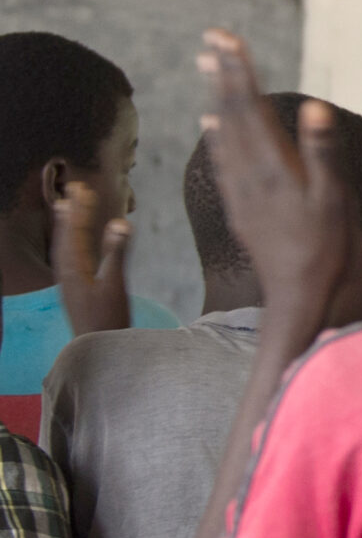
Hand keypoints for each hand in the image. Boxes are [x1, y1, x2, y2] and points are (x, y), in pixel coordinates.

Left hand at [50, 182, 132, 336]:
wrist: (97, 349)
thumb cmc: (108, 318)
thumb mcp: (115, 284)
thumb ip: (116, 253)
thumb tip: (120, 222)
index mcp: (73, 269)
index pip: (74, 232)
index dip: (79, 210)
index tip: (81, 188)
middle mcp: (66, 273)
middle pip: (65, 237)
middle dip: (71, 213)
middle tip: (73, 190)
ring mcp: (69, 282)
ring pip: (64, 247)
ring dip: (68, 226)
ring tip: (67, 209)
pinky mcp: (74, 289)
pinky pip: (69, 258)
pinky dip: (72, 243)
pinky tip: (77, 244)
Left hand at [197, 29, 352, 330]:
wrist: (298, 295)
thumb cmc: (326, 247)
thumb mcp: (335, 200)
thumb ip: (323, 152)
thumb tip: (313, 106)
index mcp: (274, 166)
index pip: (251, 107)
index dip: (239, 71)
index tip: (228, 38)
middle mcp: (250, 173)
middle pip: (232, 113)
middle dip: (223, 73)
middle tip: (213, 38)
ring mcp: (241, 190)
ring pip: (223, 133)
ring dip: (216, 96)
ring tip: (207, 66)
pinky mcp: (239, 206)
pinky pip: (222, 161)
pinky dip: (215, 135)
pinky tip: (209, 124)